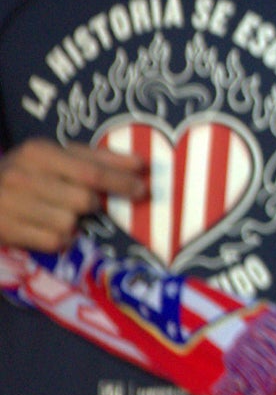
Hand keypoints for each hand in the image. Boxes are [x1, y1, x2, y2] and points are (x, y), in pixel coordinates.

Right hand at [0, 139, 145, 252]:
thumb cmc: (26, 173)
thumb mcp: (54, 156)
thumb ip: (95, 158)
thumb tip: (139, 164)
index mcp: (39, 153)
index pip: (90, 171)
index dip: (121, 182)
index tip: (143, 189)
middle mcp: (23, 176)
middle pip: (83, 200)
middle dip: (94, 205)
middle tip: (88, 204)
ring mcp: (10, 204)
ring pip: (69, 223)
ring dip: (75, 223)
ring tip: (60, 214)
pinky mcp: (5, 229)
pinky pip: (53, 242)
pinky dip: (60, 239)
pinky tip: (49, 229)